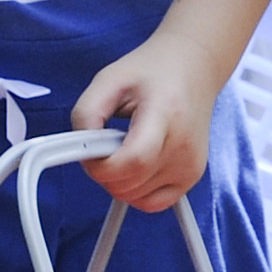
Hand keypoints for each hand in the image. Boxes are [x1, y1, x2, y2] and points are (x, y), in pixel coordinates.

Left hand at [73, 33, 228, 210]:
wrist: (194, 67)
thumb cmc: (153, 71)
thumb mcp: (108, 79)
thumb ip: (86, 114)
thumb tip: (78, 149)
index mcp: (165, 114)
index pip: (133, 162)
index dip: (101, 166)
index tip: (90, 150)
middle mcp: (183, 145)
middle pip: (130, 184)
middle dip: (104, 171)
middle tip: (105, 143)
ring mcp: (191, 165)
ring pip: (136, 198)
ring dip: (118, 180)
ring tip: (124, 147)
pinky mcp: (192, 177)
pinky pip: (152, 203)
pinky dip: (135, 191)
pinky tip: (134, 166)